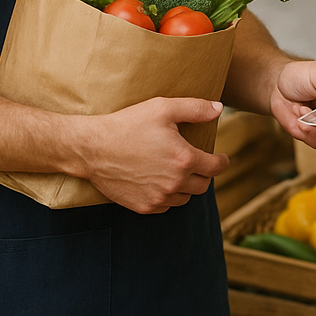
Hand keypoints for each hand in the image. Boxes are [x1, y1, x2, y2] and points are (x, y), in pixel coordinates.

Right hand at [81, 96, 228, 213]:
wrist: (92, 148)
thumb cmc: (128, 125)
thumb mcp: (162, 108)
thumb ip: (195, 108)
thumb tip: (219, 108)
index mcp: (184, 160)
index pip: (216, 167)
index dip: (222, 161)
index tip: (222, 158)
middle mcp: (175, 183)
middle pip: (203, 185)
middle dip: (205, 173)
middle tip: (198, 163)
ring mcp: (159, 197)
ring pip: (185, 198)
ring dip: (187, 186)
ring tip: (178, 172)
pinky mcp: (143, 206)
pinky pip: (166, 206)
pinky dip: (168, 196)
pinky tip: (161, 182)